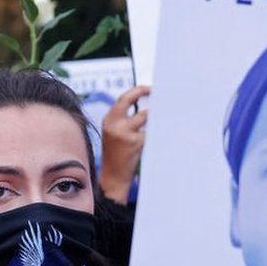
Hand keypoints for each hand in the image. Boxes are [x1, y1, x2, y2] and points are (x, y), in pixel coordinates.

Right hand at [99, 86, 150, 204]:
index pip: (122, 98)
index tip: (148, 89)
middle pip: (129, 99)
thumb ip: (123, 120)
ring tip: (157, 122)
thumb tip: (143, 106)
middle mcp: (115, 124)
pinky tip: (154, 138)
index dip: (136, 91)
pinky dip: (154, 133)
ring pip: (145, 116)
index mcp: (108, 120)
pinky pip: (150, 132)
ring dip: (153, 117)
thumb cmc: (116, 155)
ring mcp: (126, 133)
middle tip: (156, 91)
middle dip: (143, 91)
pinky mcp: (136, 142)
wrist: (113, 177)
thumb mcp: (113, 134)